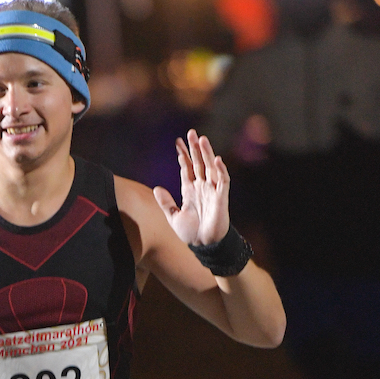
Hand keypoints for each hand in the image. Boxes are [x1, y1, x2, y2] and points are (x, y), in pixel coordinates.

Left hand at [153, 129, 230, 246]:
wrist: (204, 246)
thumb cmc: (191, 233)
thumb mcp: (173, 217)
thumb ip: (166, 203)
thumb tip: (156, 188)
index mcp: (190, 190)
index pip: (187, 168)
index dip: (183, 155)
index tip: (177, 142)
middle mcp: (202, 187)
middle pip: (198, 163)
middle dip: (194, 148)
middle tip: (190, 133)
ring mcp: (212, 191)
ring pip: (210, 167)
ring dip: (207, 154)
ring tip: (201, 139)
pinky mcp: (221, 198)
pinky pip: (222, 181)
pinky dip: (220, 170)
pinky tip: (216, 160)